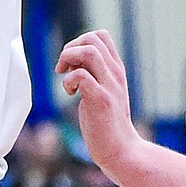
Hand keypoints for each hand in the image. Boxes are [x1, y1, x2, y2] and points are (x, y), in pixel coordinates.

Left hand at [56, 29, 140, 178]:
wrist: (121, 150)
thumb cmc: (106, 123)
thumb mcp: (102, 91)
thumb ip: (92, 74)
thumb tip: (71, 62)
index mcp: (115, 70)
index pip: (101, 36)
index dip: (79, 42)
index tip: (71, 63)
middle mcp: (114, 73)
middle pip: (92, 38)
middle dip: (71, 48)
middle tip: (64, 69)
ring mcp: (109, 86)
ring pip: (89, 52)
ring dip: (69, 59)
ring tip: (65, 76)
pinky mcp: (101, 100)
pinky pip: (81, 76)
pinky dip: (69, 81)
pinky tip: (71, 93)